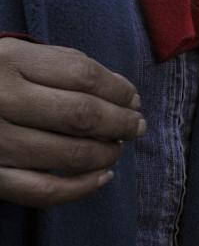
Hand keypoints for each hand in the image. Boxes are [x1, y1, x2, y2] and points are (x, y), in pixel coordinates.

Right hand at [0, 38, 142, 206]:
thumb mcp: (13, 54)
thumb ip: (62, 64)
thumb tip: (123, 92)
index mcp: (9, 61)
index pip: (83, 75)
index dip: (119, 90)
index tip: (134, 99)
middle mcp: (0, 99)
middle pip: (81, 115)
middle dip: (120, 123)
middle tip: (137, 127)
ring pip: (68, 154)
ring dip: (105, 154)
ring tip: (118, 148)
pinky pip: (42, 191)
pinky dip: (79, 189)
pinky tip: (102, 179)